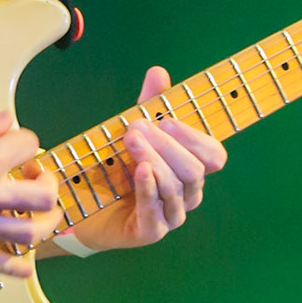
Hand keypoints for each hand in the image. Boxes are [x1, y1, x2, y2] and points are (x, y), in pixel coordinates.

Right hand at [0, 111, 58, 278]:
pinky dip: (18, 267)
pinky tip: (26, 263)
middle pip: (43, 196)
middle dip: (48, 183)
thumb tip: (5, 120)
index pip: (29, 146)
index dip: (27, 142)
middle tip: (38, 178)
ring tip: (43, 215)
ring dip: (46, 223)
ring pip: (30, 233)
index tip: (18, 144)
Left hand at [52, 66, 226, 253]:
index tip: (168, 119)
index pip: (214, 156)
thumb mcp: (135, 131)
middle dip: (167, 145)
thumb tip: (158, 71)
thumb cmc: (118, 167)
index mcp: (192, 169)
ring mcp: (171, 215)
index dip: (196, 138)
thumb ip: (149, 104)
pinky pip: (155, 210)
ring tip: (130, 140)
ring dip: (153, 159)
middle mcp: (188, 194)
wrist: (87, 206)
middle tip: (138, 126)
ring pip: (175, 188)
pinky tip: (139, 169)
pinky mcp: (151, 231)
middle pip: (194, 170)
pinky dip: (148, 187)